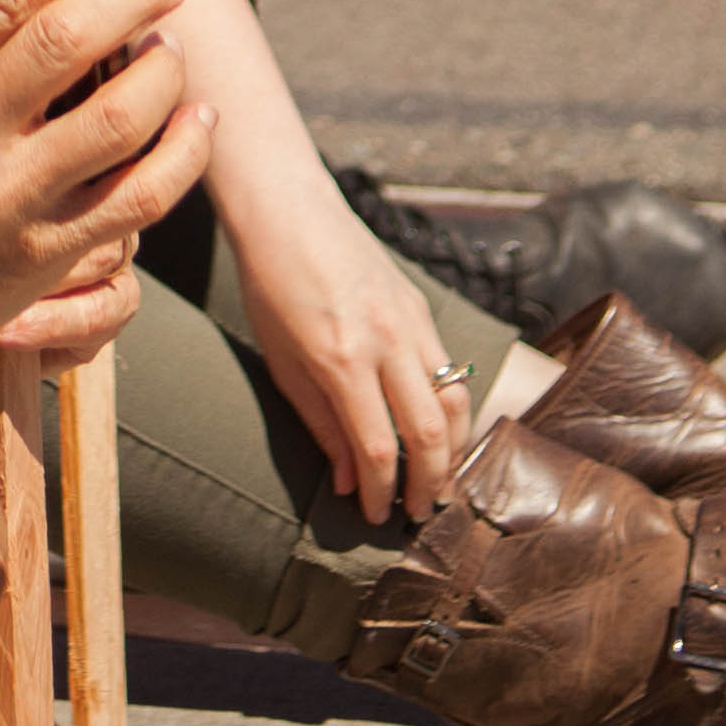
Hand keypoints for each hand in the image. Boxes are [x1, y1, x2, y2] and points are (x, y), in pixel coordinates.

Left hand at [219, 148, 477, 527]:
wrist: (288, 208)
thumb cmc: (269, 286)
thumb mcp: (281, 360)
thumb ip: (320, 424)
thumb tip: (350, 483)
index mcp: (341, 357)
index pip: (379, 446)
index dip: (381, 492)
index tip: (376, 518)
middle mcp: (385, 340)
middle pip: (431, 432)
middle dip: (429, 484)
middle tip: (419, 515)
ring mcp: (410, 320)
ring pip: (456, 402)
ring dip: (454, 452)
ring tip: (439, 484)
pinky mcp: (420, 306)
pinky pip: (451, 369)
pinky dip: (455, 410)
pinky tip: (443, 434)